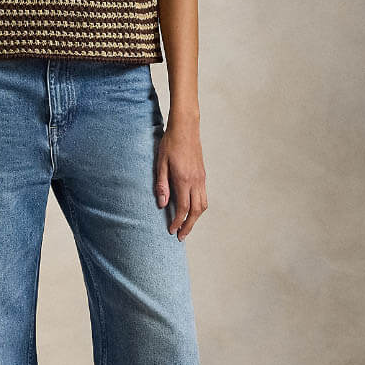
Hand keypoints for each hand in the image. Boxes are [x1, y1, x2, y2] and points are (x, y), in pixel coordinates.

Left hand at [154, 118, 207, 238]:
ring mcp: (201, 178)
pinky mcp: (203, 175)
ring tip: (186, 226)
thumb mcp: (161, 163)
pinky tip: (191, 209)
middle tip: (181, 236)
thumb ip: (162, 185)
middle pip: (196, 211)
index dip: (178, 222)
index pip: (183, 208)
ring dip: (195, 218)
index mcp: (184, 179)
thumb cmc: (170, 143)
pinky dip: (199, 207)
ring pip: (203, 205)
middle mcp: (195, 181)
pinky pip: (203, 196)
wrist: (186, 128)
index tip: (172, 231)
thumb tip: (162, 204)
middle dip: (189, 226)